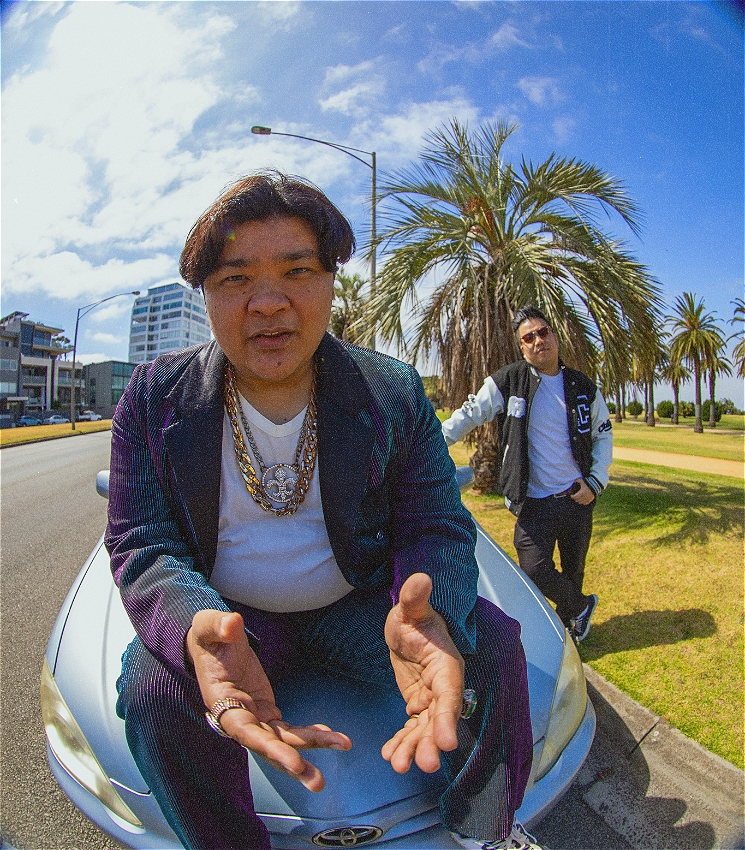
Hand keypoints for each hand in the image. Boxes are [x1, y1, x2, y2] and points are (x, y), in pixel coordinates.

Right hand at [186, 610, 351, 791]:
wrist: (213, 643)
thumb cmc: (209, 637)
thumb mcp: (208, 626)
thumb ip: (218, 625)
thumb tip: (231, 623)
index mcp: (222, 702)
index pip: (244, 730)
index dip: (266, 746)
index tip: (291, 761)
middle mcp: (239, 718)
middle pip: (267, 746)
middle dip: (293, 764)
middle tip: (317, 781)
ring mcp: (255, 718)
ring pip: (283, 741)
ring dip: (311, 750)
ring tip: (342, 748)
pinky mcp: (267, 712)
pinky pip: (289, 729)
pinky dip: (310, 733)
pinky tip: (331, 736)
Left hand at [381, 573, 463, 774]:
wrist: (408, 625)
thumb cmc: (414, 616)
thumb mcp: (411, 608)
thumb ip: (415, 599)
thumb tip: (420, 578)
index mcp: (447, 665)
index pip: (450, 695)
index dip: (449, 719)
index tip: (446, 742)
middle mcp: (443, 686)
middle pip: (440, 719)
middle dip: (431, 743)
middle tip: (421, 764)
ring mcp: (431, 698)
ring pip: (425, 728)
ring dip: (414, 747)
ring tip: (398, 765)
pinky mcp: (419, 704)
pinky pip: (412, 727)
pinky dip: (402, 742)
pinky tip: (390, 755)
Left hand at [570, 478, 595, 504]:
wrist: (596, 485)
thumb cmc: (588, 483)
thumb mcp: (582, 480)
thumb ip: (577, 480)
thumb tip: (574, 481)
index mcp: (581, 492)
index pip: (575, 497)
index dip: (572, 496)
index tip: (571, 495)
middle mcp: (584, 496)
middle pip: (577, 500)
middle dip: (575, 499)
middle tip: (574, 497)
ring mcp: (587, 498)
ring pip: (581, 502)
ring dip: (578, 501)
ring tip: (577, 499)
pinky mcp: (590, 499)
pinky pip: (585, 503)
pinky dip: (583, 502)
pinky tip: (582, 500)